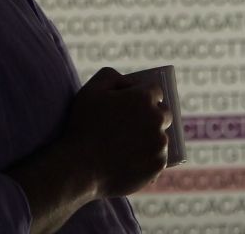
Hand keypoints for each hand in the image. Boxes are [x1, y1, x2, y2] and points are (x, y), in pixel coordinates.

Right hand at [63, 67, 171, 197]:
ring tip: (126, 147)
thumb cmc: (82, 126)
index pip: (155, 91)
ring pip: (160, 137)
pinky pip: (158, 158)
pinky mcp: (158, 165)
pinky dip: (148, 159)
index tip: (131, 105)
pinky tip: (130, 161)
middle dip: (151, 116)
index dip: (143, 95)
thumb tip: (127, 80)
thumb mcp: (90, 90)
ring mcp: (160, 144)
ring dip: (149, 138)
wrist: (80, 168)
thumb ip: (111, 76)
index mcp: (143, 98)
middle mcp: (157, 119)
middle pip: (163, 113)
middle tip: (131, 126)